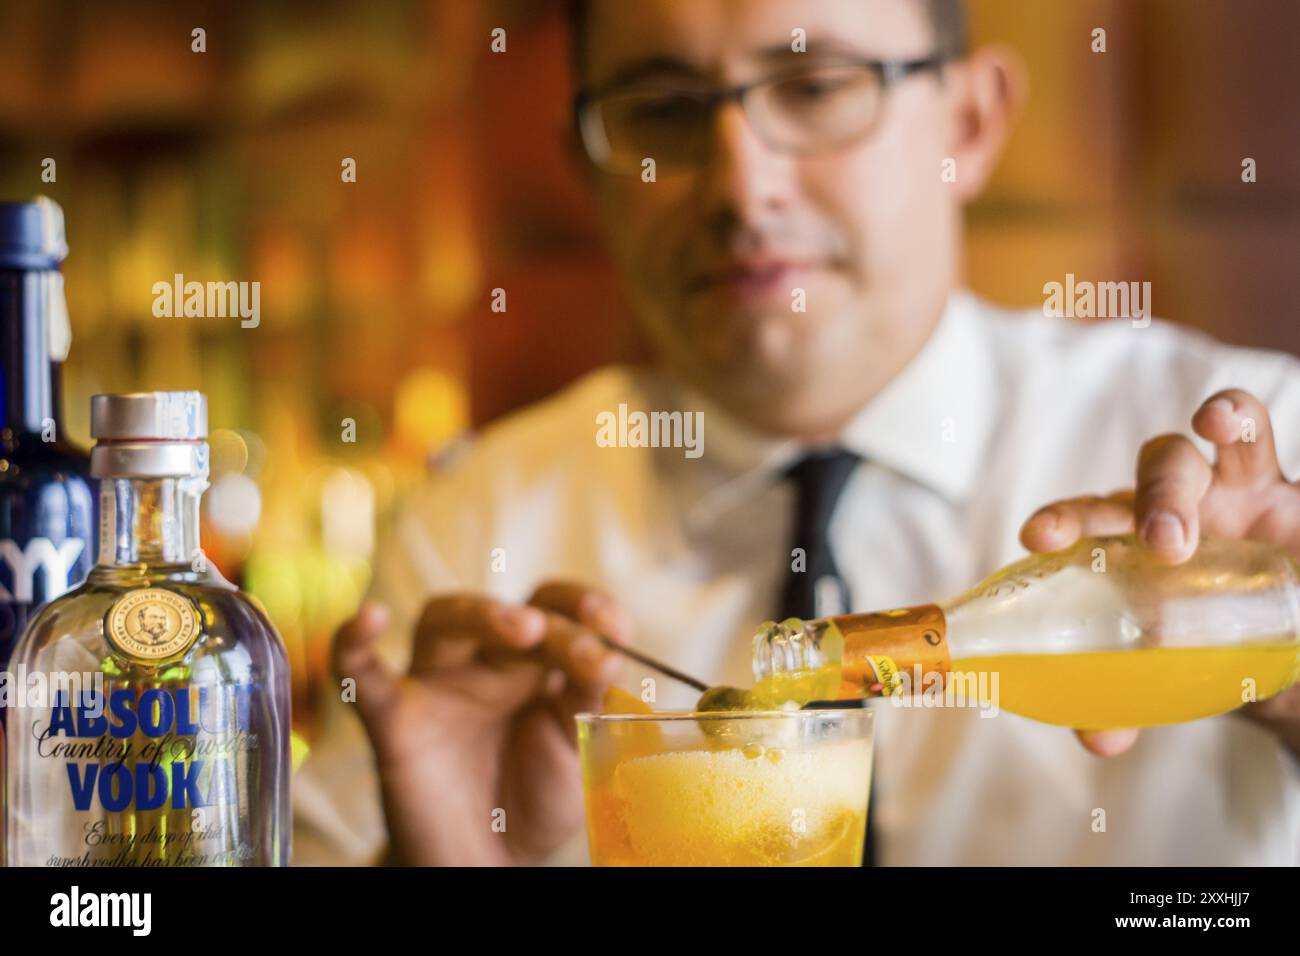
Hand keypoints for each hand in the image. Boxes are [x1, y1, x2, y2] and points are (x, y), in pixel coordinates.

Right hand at [333, 581, 628, 864]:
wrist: (483, 862)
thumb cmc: (532, 800)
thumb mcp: (576, 752)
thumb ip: (587, 705)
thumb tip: (611, 660)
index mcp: (537, 663)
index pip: (558, 608)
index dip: (585, 606)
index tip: (614, 625)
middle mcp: (486, 661)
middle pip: (510, 611)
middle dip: (553, 623)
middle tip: (588, 655)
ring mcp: (438, 684)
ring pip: (444, 621)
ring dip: (483, 613)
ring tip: (524, 628)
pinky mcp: (392, 718)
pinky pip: (360, 674)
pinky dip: (353, 644)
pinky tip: (366, 619)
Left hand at [1019, 388, 1299, 757]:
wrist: (1282, 648)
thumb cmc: (1204, 644)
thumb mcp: (1170, 672)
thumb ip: (1129, 700)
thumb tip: (1098, 735)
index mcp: (1121, 546)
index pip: (1082, 521)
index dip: (1060, 520)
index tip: (1039, 537)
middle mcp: (1158, 510)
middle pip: (1129, 487)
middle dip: (1141, 506)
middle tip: (1162, 548)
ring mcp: (1212, 490)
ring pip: (1180, 454)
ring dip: (1175, 480)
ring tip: (1186, 523)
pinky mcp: (1268, 482)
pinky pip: (1250, 433)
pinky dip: (1235, 419)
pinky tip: (1219, 420)